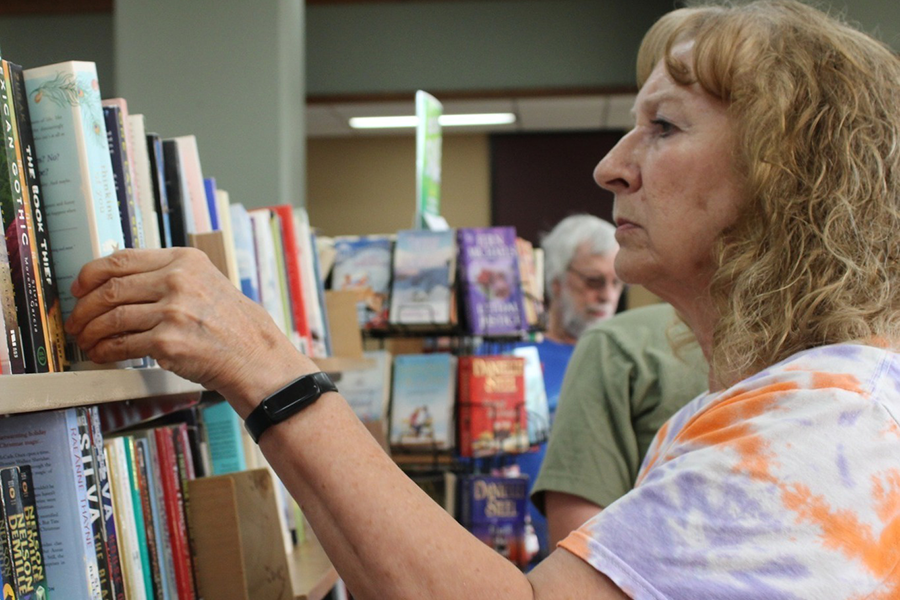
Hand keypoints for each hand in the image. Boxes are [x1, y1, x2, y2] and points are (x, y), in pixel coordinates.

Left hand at [65, 247, 315, 415]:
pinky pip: (122, 345)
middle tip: (76, 320)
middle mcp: (178, 281)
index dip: (90, 274)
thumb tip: (118, 281)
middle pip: (111, 289)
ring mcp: (173, 312)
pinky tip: (101, 353)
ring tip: (86, 340)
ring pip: (112, 318)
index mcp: (184, 260)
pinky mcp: (168, 342)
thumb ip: (167, 275)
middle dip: (84, 308)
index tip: (79, 287)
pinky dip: (104, 351)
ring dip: (90, 332)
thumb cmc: (228, 322)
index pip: (122, 259)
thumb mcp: (204, 282)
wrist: (253, 353)